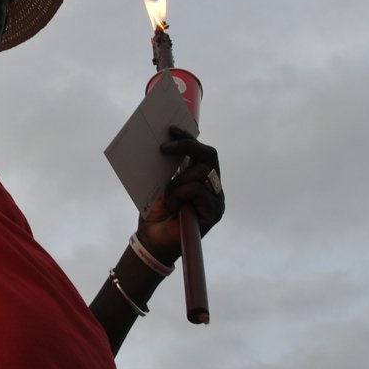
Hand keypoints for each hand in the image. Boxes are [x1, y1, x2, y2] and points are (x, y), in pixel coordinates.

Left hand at [137, 126, 223, 260]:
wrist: (152, 239)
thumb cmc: (155, 212)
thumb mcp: (159, 182)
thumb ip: (167, 165)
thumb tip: (165, 141)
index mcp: (201, 177)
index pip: (202, 150)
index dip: (188, 138)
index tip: (171, 129)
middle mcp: (213, 186)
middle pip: (209, 155)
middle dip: (187, 147)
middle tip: (164, 147)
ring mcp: (216, 199)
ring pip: (202, 172)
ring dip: (179, 180)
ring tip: (167, 195)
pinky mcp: (215, 212)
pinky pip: (199, 190)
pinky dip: (181, 194)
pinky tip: (173, 205)